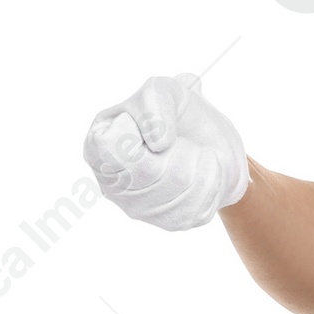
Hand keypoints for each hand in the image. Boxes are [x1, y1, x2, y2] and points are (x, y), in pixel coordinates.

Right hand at [82, 72, 248, 230]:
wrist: (215, 142)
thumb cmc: (180, 115)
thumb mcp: (165, 90)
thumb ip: (153, 103)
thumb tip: (157, 143)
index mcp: (98, 147)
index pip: (109, 149)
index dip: (137, 135)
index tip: (154, 130)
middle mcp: (112, 184)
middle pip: (147, 170)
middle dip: (176, 146)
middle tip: (181, 141)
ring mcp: (140, 208)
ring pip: (177, 186)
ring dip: (198, 160)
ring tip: (194, 153)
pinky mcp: (171, 222)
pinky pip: (197, 204)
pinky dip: (212, 179)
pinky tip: (204, 172)